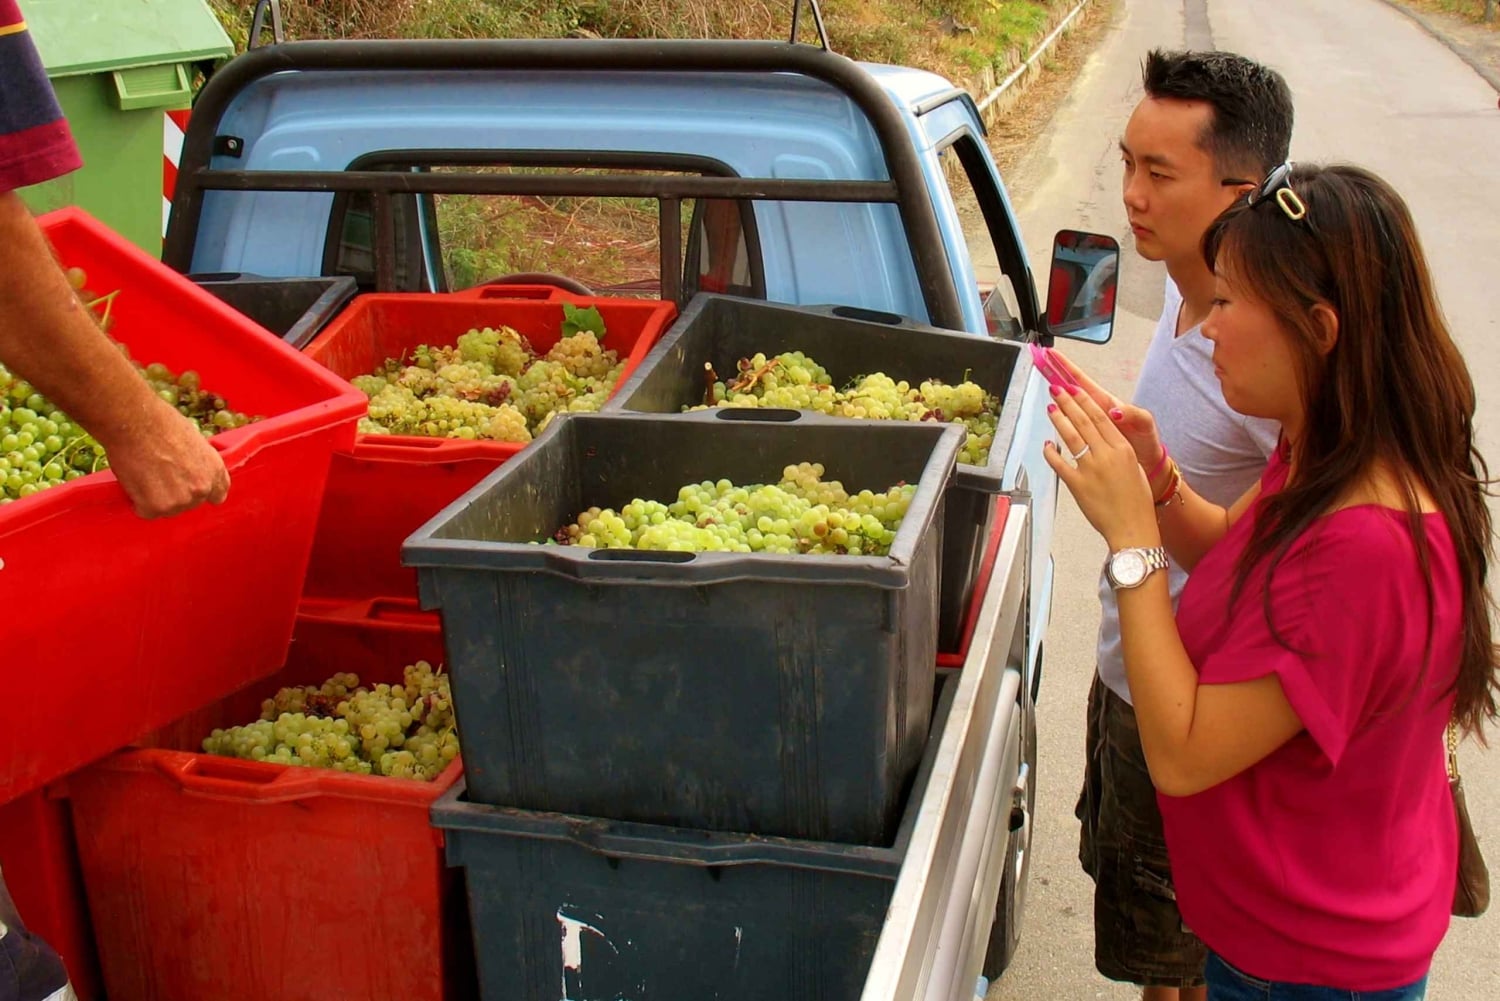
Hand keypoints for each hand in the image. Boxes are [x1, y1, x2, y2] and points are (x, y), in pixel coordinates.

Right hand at [102, 400, 230, 518]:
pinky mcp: (156, 507)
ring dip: (156, 498)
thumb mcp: (193, 442)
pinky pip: (146, 512)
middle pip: (190, 504)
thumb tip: (189, 472)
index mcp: (215, 470)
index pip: (217, 494)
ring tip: (146, 473)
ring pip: (168, 509)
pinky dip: (138, 502)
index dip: (200, 491)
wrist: (134, 421)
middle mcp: (202, 488)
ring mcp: (180, 500)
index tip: (188, 488)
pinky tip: (136, 480)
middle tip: (158, 475)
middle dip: (175, 494)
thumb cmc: (159, 423)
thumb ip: (197, 464)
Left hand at [1043, 385, 1158, 549]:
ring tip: (1050, 407)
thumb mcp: (1133, 467)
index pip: (1100, 417)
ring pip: (1071, 438)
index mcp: (1122, 449)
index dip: (1085, 400)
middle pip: (1084, 422)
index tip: (1074, 388)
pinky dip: (1051, 452)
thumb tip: (1101, 435)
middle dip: (1068, 402)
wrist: (1132, 527)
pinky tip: (1047, 443)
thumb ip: (1117, 449)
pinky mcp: (1077, 485)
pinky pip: (1059, 464)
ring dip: (1059, 420)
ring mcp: (1090, 470)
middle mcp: (1106, 456)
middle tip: (1056, 388)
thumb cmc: (1136, 500)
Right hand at [1048, 350, 1164, 470]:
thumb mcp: (1144, 423)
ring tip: (1043, 381)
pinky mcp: (1088, 436)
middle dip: (1055, 373)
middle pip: (1070, 387)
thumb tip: (1115, 412)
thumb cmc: (1145, 439)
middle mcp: (1096, 409)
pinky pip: (1069, 423)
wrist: (1146, 459)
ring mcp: (1091, 422)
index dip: (1067, 367)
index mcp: (1106, 402)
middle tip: (1041, 362)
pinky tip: (1052, 413)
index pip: (1081, 380)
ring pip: (1068, 403)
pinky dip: (1059, 416)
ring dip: (1055, 392)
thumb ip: (1132, 414)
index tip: (1054, 355)